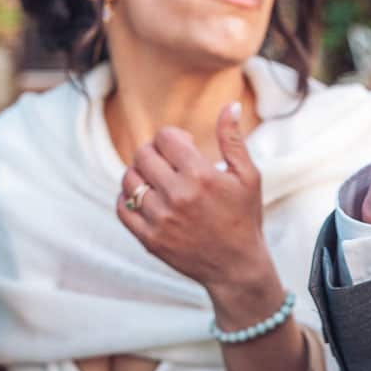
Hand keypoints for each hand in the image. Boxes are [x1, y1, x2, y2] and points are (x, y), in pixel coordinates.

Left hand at [117, 104, 272, 295]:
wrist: (236, 265)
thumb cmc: (244, 216)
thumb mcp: (248, 176)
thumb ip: (233, 139)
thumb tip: (231, 105)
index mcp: (201, 175)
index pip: (165, 137)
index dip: (172, 136)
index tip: (184, 145)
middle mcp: (177, 195)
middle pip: (143, 155)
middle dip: (155, 152)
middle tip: (169, 161)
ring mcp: (160, 219)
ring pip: (129, 180)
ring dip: (140, 173)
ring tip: (157, 178)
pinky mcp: (149, 239)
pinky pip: (122, 208)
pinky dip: (127, 197)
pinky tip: (144, 196)